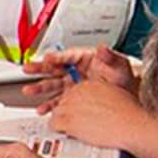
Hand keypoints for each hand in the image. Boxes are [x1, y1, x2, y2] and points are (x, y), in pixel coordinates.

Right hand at [21, 45, 135, 107]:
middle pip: (54, 68)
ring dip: (40, 89)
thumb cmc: (125, 79)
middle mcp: (76, 70)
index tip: (47, 58)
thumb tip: (102, 48)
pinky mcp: (74, 98)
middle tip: (27, 69)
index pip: (67, 56)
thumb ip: (111, 56)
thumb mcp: (120, 65)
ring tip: (29, 92)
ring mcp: (74, 85)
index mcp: (85, 58)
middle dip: (40, 69)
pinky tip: (43, 109)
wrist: (130, 98)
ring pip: (53, 85)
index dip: (57, 57)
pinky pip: (58, 101)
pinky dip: (50, 105)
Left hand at [46, 80, 142, 147]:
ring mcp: (70, 106)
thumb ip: (101, 95)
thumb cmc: (128, 112)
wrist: (130, 125)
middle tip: (77, 123)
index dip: (75, 105)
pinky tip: (66, 134)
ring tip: (73, 130)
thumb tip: (98, 101)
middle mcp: (76, 92)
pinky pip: (53, 124)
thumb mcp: (115, 93)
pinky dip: (58, 130)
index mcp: (88, 84)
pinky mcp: (68, 121)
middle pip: (62, 102)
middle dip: (68, 114)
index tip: (80, 113)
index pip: (72, 93)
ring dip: (62, 122)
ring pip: (56, 113)